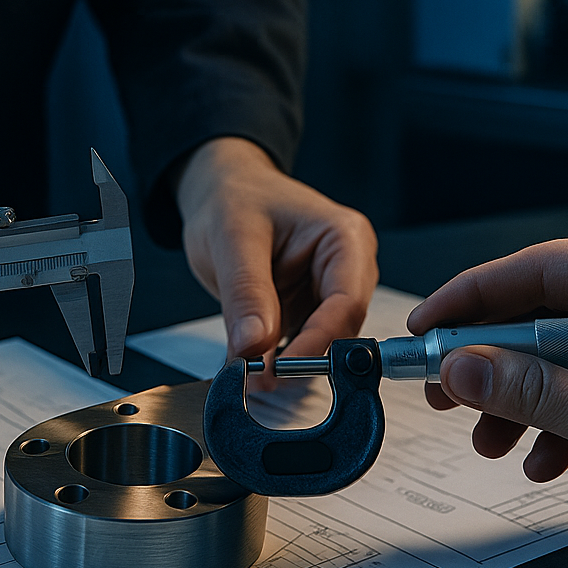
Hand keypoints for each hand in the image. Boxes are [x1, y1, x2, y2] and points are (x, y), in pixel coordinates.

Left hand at [176, 137, 378, 375]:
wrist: (220, 191)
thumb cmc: (235, 197)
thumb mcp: (233, 237)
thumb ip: (246, 292)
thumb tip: (253, 345)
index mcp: (345, 239)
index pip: (346, 302)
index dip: (318, 341)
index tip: (284, 367)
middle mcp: (346, 268)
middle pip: (339, 328)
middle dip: (300, 356)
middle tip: (259, 377)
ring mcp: (327, 292)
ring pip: (318, 343)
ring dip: (284, 361)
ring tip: (248, 371)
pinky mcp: (305, 310)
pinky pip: (295, 343)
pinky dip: (272, 357)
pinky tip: (249, 362)